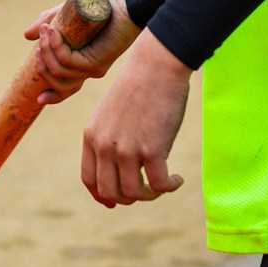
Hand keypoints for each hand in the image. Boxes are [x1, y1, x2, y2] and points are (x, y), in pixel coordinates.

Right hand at [25, 0, 136, 103]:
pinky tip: (52, 32)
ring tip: (45, 30)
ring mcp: (93, 69)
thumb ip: (47, 22)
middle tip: (37, 43)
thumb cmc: (97, 8)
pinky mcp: (97, 62)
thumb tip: (26, 36)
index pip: (66, 90)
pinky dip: (56, 47)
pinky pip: (68, 61)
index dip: (52, 97)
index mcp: (82, 65)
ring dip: (46, 52)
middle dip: (41, 66)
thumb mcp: (64, 14)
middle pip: (60, 86)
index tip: (37, 99)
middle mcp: (88, 71)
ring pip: (59, 71)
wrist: (125, 3)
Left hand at [80, 37, 190, 207]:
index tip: (117, 200)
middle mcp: (104, 146)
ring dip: (151, 195)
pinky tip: (178, 179)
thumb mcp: (111, 112)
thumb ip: (109, 137)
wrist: (156, 66)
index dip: (103, 195)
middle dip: (128, 198)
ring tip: (164, 184)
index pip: (89, 178)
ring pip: (134, 193)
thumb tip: (120, 167)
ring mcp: (126, 149)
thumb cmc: (138, 85)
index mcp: (91, 135)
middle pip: (110, 192)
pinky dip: (170, 187)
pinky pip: (159, 185)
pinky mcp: (152, 150)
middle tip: (146, 190)